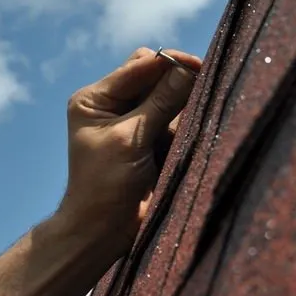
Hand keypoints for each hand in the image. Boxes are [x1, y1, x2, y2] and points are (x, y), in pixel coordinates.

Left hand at [60, 47, 200, 256]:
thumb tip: (188, 67)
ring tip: (180, 133)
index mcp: (94, 98)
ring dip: (181, 110)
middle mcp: (111, 105)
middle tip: (198, 98)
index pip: (139, 66)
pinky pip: (175, 122)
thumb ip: (161, 102)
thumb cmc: (105, 185)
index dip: (169, 64)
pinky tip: (183, 144)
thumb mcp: (132, 139)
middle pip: (155, 78)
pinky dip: (183, 128)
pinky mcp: (150, 141)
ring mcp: (132, 122)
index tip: (200, 66)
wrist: (103, 231)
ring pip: (169, 99)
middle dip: (176, 87)